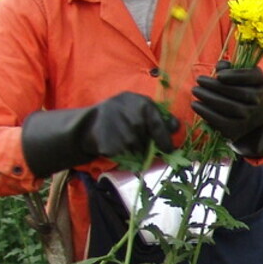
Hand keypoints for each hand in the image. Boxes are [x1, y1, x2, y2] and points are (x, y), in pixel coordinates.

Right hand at [22, 91, 178, 177]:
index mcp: (142, 104)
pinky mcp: (111, 146)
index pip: (161, 126)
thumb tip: (176, 126)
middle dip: (147, 146)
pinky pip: (126, 158)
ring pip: (139, 152)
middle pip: (150, 142)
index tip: (168, 149)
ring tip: (123, 142)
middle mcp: (133, 117)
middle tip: (138, 143)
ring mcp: (121, 132)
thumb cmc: (118, 115)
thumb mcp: (137, 108)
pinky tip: (115, 147)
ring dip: (135, 153)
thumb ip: (157, 116)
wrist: (86, 124)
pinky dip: (124, 157)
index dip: (165, 140)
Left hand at [191, 64, 262, 158]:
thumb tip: (221, 66)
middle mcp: (259, 100)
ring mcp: (250, 117)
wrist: (250, 116)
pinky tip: (196, 105)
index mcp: (261, 82)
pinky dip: (207, 113)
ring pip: (230, 107)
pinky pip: (222, 121)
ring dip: (209, 98)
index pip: (251, 76)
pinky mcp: (238, 129)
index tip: (218, 75)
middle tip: (199, 80)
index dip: (235, 76)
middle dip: (216, 86)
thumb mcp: (239, 75)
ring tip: (195, 91)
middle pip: (238, 92)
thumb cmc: (240, 88)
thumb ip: (230, 68)